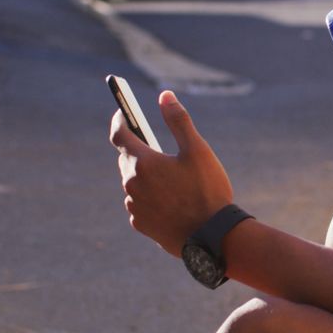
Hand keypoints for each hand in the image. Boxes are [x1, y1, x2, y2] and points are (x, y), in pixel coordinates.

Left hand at [109, 90, 232, 256]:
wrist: (212, 237)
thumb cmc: (207, 190)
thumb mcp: (198, 150)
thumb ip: (178, 120)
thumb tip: (164, 96)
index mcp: (143, 162)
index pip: (119, 134)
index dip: (120, 119)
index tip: (124, 111)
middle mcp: (131, 184)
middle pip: (126, 159)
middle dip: (138, 149)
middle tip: (155, 145)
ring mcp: (134, 206)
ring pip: (133, 182)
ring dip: (145, 175)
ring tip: (168, 176)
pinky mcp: (140, 224)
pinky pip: (139, 204)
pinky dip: (149, 197)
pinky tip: (170, 200)